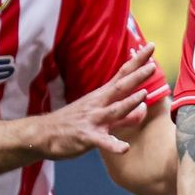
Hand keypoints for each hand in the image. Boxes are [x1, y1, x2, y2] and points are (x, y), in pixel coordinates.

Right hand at [29, 44, 157, 157]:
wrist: (42, 134)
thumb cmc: (74, 123)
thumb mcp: (100, 115)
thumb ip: (124, 114)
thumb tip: (145, 107)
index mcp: (102, 96)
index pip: (123, 74)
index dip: (138, 61)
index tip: (152, 46)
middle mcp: (98, 105)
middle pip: (120, 87)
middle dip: (136, 77)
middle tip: (153, 66)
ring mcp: (93, 120)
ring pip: (114, 111)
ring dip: (129, 103)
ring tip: (144, 95)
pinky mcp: (87, 137)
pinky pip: (102, 142)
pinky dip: (113, 145)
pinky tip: (124, 148)